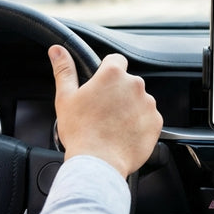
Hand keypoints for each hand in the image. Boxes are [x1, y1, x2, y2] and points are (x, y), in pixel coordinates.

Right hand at [48, 45, 162, 177]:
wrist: (98, 163)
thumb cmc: (80, 132)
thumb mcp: (66, 98)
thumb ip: (64, 70)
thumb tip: (57, 50)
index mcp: (113, 74)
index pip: (115, 60)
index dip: (106, 72)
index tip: (100, 85)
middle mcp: (135, 85)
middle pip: (127, 82)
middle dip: (117, 92)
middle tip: (102, 111)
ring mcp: (148, 104)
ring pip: (138, 100)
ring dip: (129, 108)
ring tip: (112, 125)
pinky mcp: (156, 122)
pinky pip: (148, 117)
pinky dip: (139, 123)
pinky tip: (124, 134)